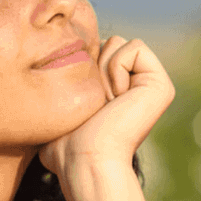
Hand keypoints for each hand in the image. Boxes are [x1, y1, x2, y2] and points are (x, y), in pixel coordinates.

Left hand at [38, 36, 174, 178]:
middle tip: (95, 105)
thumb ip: (60, 95)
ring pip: (118, 42)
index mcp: (119, 90)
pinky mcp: (161, 85)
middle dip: (92, 67)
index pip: (93, 49)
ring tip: (105, 105)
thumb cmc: (64, 145)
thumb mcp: (58, 112)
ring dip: (102, 72)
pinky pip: (135, 47)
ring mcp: (152, 85)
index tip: (84, 104)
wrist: (83, 159)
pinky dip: (117, 69)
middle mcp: (138, 85)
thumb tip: (38, 96)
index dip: (79, 68)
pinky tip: (118, 100)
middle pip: (106, 41)